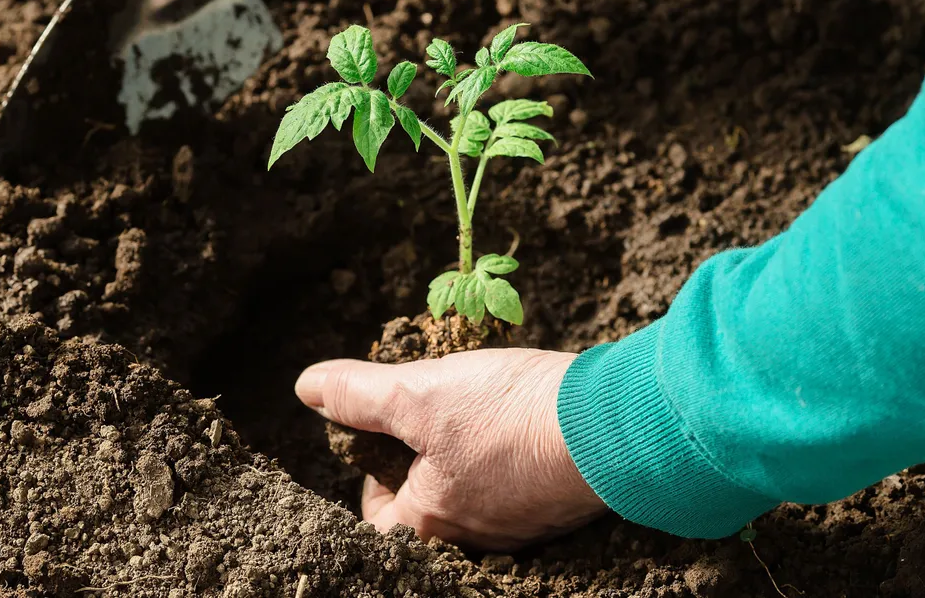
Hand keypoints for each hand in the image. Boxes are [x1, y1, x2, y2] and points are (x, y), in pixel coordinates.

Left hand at [294, 348, 605, 550]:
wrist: (616, 422)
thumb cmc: (510, 414)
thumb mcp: (419, 393)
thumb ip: (360, 395)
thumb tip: (307, 388)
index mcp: (432, 522)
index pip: (378, 523)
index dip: (370, 482)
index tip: (379, 439)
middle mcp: (476, 537)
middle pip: (427, 509)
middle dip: (418, 462)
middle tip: (425, 416)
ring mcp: (523, 525)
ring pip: (474, 495)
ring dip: (463, 455)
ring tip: (470, 409)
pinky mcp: (559, 502)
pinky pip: (516, 485)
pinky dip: (505, 455)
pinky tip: (514, 418)